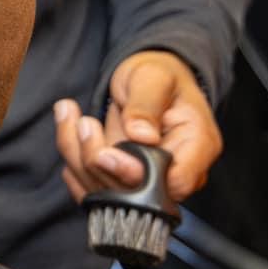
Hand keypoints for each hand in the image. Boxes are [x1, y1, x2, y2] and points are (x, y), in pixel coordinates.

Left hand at [53, 50, 221, 205]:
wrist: (148, 81)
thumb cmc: (158, 76)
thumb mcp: (153, 76)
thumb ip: (147, 104)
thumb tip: (141, 134)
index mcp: (198, 147)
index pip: (173, 183)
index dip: (136, 175)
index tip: (107, 152)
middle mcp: (177, 172)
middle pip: (133, 193)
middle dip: (97, 160)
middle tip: (82, 123)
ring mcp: (151, 183)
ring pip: (105, 191)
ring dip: (78, 156)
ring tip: (69, 115)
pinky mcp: (125, 184)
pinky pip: (92, 187)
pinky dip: (74, 162)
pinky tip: (70, 132)